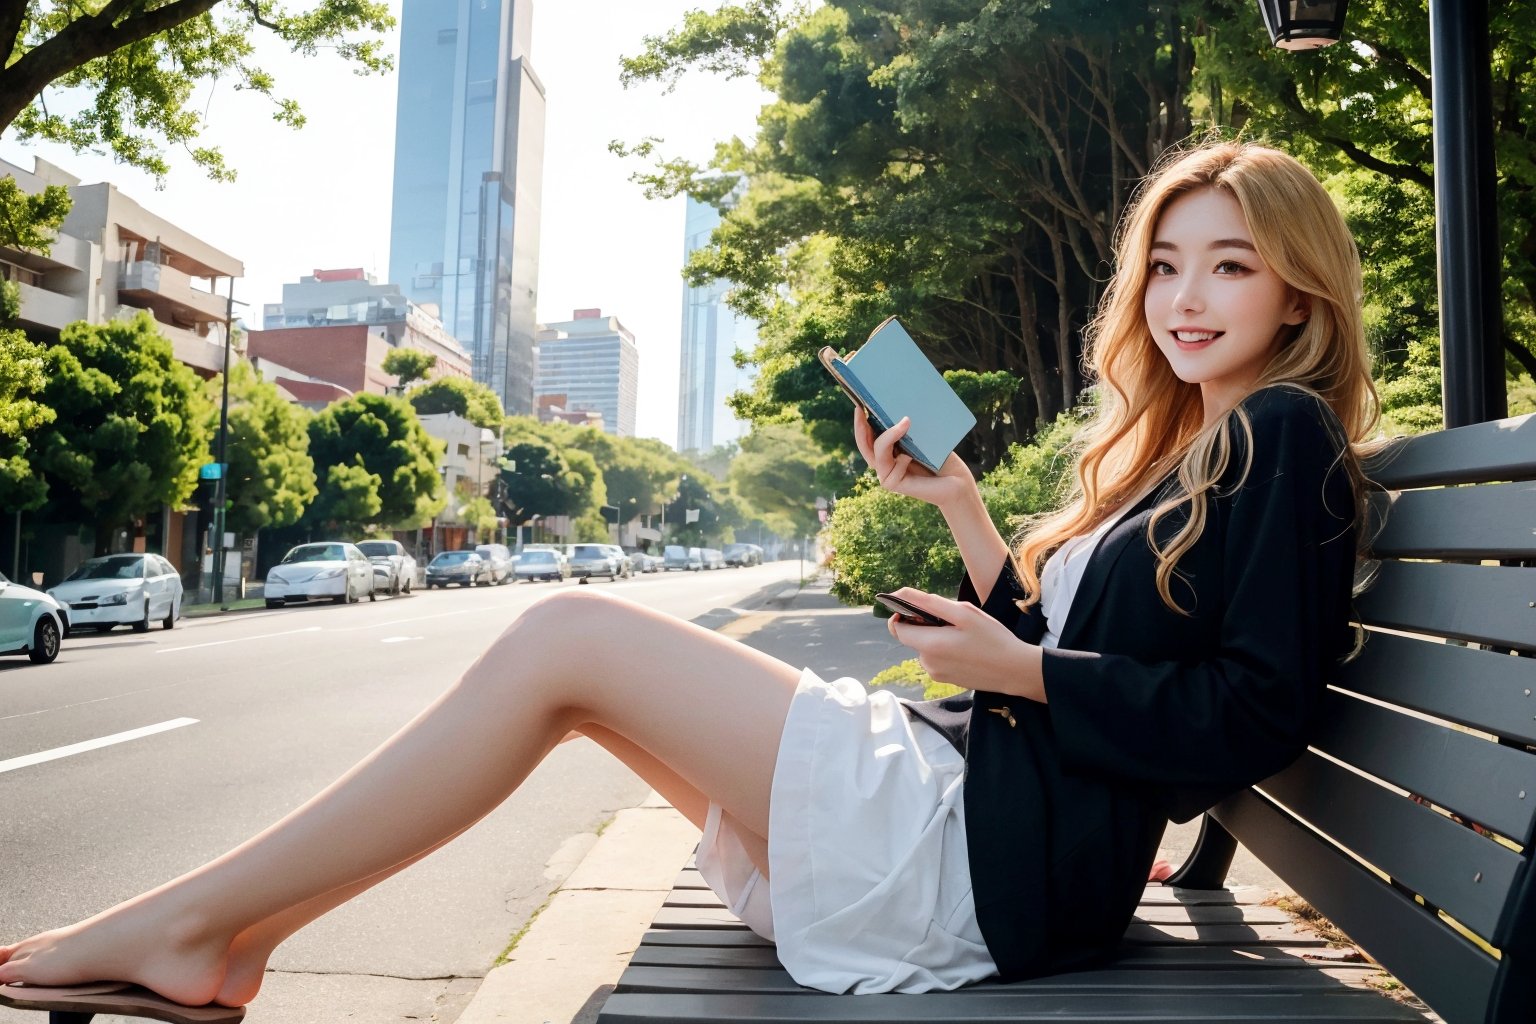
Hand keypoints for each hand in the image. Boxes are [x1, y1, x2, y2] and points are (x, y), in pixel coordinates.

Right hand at [852, 408, 971, 508]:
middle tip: (860, 409)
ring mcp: (888, 474)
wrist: (957, 481)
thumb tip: (899, 410)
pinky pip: (889, 468)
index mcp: (890, 450)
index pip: (869, 436)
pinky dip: (901, 459)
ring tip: (905, 422)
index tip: (860, 404)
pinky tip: (912, 456)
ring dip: (888, 437)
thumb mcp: (922, 437)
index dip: (862, 423)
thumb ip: (907, 428)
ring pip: (877, 454)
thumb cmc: (942, 458)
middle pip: (864, 446)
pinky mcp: (894, 484)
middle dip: (860, 428)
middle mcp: (885, 462)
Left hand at [883, 587, 1044, 701]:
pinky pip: (936, 658)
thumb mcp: (964, 613)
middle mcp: (928, 663)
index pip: (898, 629)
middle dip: (925, 624)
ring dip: (936, 637)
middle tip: (953, 620)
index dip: (901, 615)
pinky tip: (965, 647)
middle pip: (913, 637)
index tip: (915, 606)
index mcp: (930, 646)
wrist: (1015, 670)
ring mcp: (936, 674)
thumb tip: (902, 594)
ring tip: (963, 634)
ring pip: (925, 647)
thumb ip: (930, 603)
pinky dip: (944, 649)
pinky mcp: (945, 680)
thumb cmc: (992, 638)